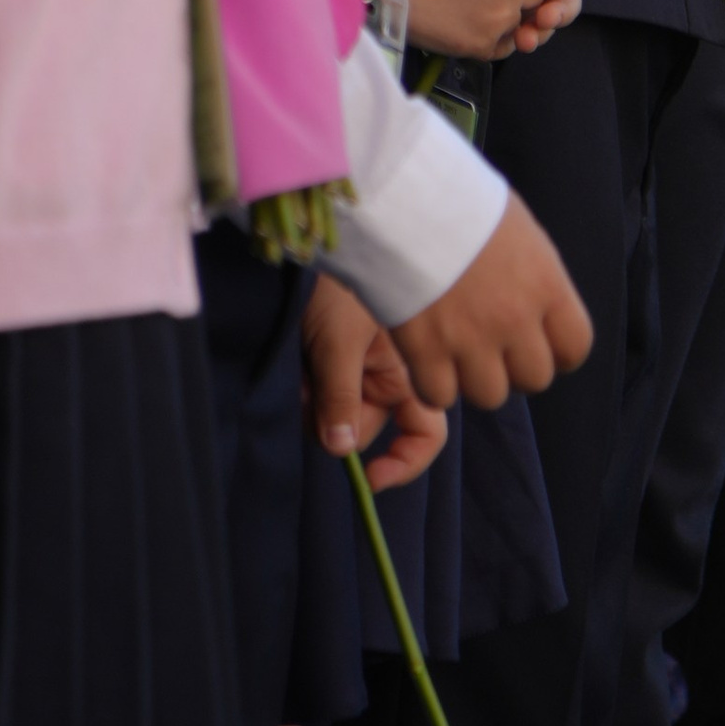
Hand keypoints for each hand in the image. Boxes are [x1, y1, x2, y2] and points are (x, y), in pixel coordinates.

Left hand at [300, 278, 447, 491]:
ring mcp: (362, 372)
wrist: (317, 248)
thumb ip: (342, 400)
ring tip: (301, 367)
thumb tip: (341, 452)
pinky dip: (307, 391)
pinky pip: (321, 400)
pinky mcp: (336, 366)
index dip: (405, 462)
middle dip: (333, 422)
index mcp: (410, 372)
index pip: (426, 433)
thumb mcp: (339, 343)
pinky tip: (298, 365)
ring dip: (314, 405)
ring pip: (338, 417)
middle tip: (307, 392)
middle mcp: (390, 378)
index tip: (369, 477)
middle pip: (366, 429)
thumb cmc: (339, 287)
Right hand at [391, 192, 592, 410]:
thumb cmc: (464, 202)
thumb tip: (538, 305)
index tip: (540, 341)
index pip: (576, 346)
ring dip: (475, 379)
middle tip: (494, 345)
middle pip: (534, 379)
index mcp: (546, 285)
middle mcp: (516, 319)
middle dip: (516, 367)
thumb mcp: (520, 232)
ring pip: (489, 395)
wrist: (407, 197)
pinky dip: (433, 384)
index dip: (559, 350)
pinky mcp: (426, 352)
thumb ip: (535, 278)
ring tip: (458, 351)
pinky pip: (439, 396)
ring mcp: (471, 340)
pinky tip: (427, 357)